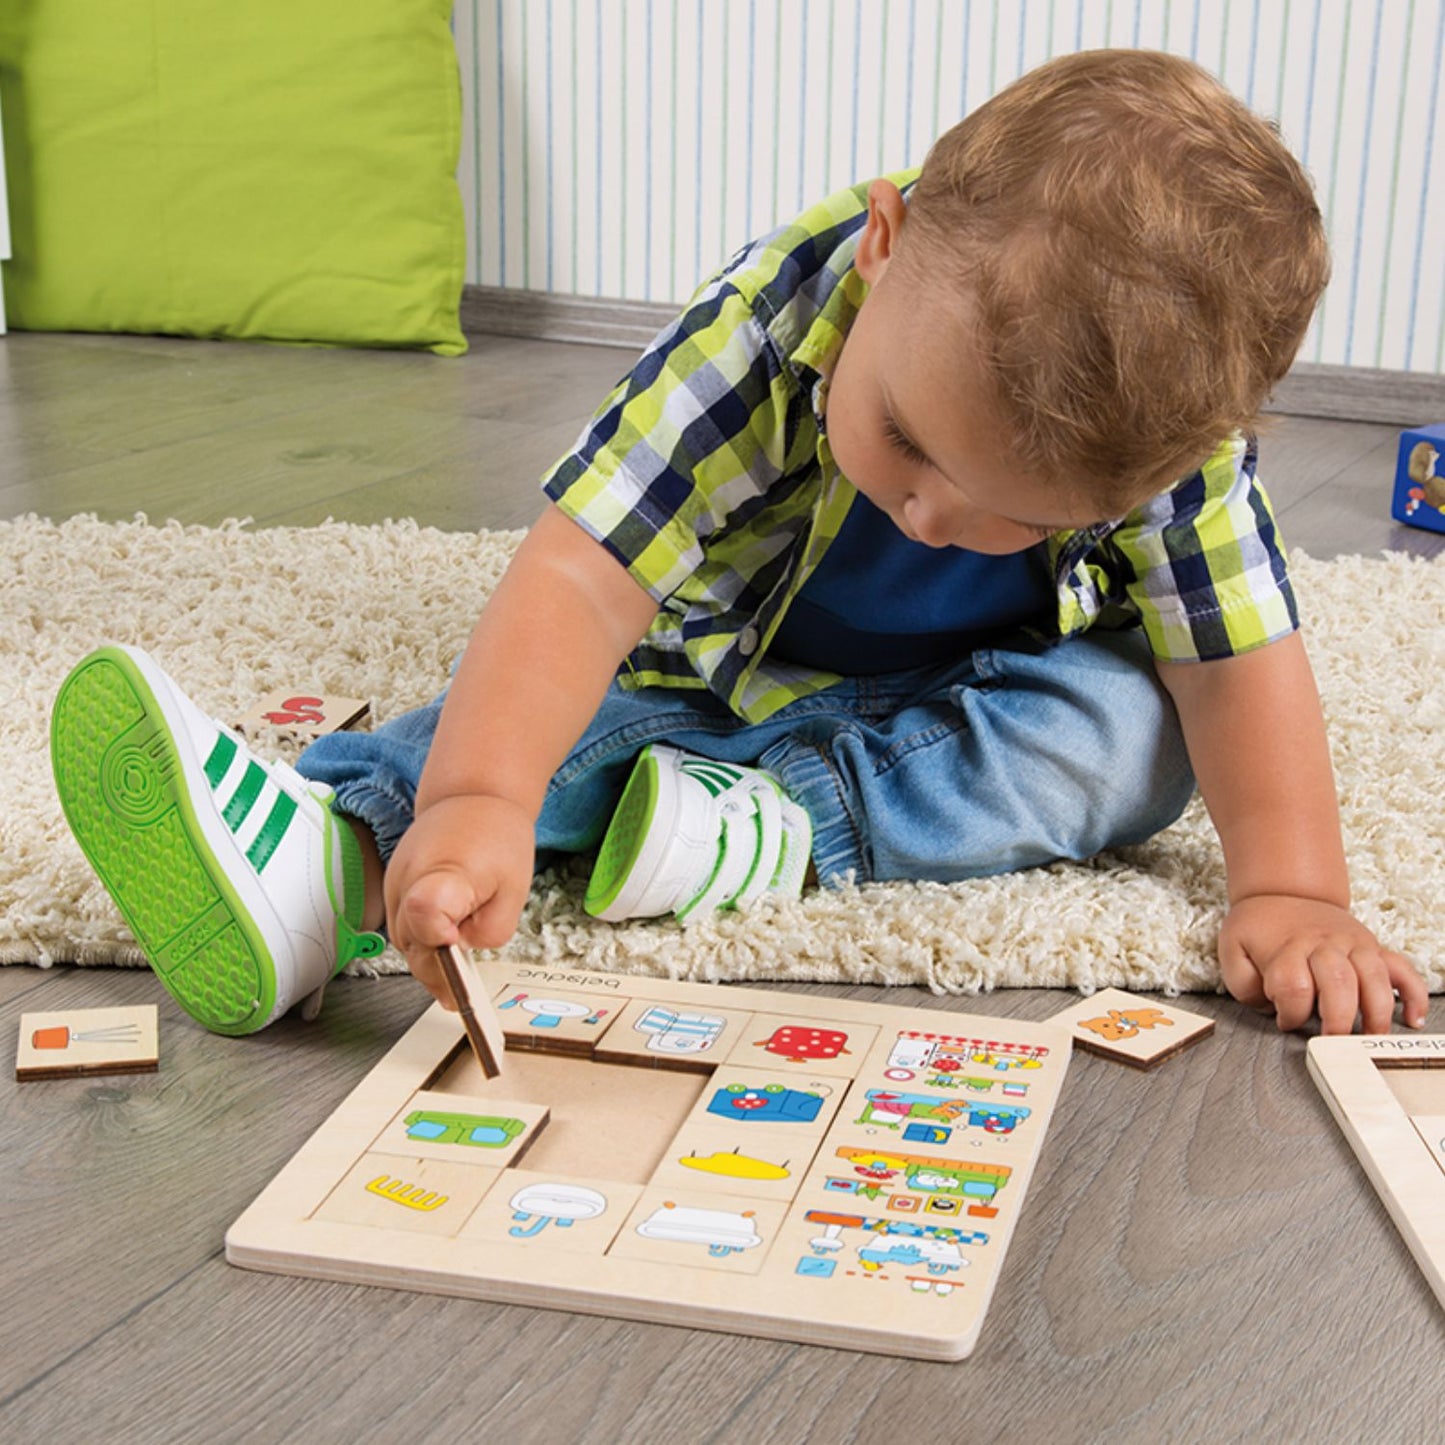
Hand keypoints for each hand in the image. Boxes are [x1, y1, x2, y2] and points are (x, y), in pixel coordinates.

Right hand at [383, 794, 534, 1005]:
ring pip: (406, 943)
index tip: (457, 957)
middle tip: (462, 1002)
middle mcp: (407, 882)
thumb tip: (463, 956)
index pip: (425, 916)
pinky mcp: (393, 889)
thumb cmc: (495, 834)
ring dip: (429, 962)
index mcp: (441, 875)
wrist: (472, 796)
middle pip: (413, 946)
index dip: (440, 943)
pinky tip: (445, 954)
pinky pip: (405, 928)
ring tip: (456, 983)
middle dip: (438, 975)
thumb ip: (490, 930)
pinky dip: (423, 943)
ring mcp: (394, 886)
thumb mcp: (514, 888)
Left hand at [1219, 895, 1427, 1034]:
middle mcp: (1325, 945)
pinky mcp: (1373, 948)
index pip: (1292, 986)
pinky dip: (1413, 994)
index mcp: (1288, 948)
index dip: (1289, 1012)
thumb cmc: (1259, 925)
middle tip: (1333, 1042)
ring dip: (1377, 1012)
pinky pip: (1402, 969)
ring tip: (1370, 1038)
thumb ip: (1243, 983)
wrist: (1284, 891)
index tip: (1284, 1020)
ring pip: (1375, 978)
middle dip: (1338, 1019)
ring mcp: (1354, 946)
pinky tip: (1412, 1018)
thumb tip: (1268, 1007)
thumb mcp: (1232, 948)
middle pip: (1339, 983)